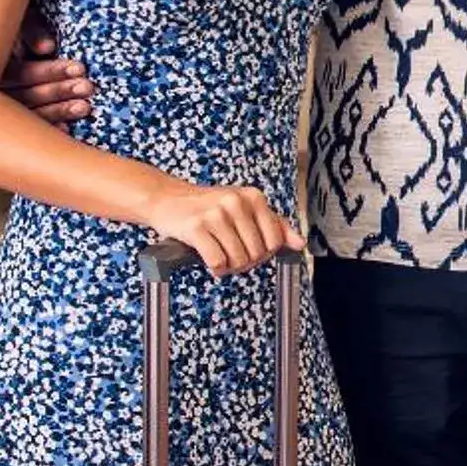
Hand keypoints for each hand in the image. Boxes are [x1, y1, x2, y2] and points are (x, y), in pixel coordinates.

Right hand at [2, 31, 92, 125]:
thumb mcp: (14, 20)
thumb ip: (29, 31)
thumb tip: (47, 48)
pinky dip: (43, 127)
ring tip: (85, 107)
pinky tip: (65, 129)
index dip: (50, 71)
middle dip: (58, 91)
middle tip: (88, 87)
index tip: (80, 69)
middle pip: (21, 96)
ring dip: (57, 111)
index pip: (18, 73)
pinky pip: (19, 131)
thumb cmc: (3, 23)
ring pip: (22, 115)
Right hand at [144, 182, 302, 277]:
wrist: (166, 198)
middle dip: (245, 262)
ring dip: (229, 267)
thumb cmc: (208, 206)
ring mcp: (216, 214)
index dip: (264, 253)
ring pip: (238, 260)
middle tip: (230, 254)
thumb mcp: (244, 209)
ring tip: (219, 255)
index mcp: (253, 197)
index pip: (275, 241)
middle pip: (257, 253)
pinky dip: (215, 268)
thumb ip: (274, 225)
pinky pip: (218, 262)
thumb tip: (299, 243)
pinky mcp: (196, 227)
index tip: (250, 250)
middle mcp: (236, 202)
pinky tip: (208, 260)